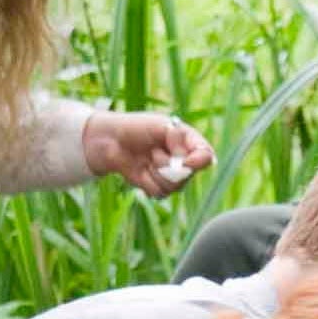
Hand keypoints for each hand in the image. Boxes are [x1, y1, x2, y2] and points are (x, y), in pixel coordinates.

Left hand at [84, 111, 215, 196]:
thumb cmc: (138, 128)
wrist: (111, 141)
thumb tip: (190, 163)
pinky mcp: (159, 188)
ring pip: (174, 185)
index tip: (188, 161)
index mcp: (189, 143)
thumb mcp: (161, 126)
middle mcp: (185, 162)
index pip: (206, 155)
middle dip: (168, 163)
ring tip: (147, 158)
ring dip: (156, 171)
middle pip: (189, 174)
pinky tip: (141, 170)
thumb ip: (180, 140)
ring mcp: (172, 177)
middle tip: (154, 150)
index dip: (199, 161)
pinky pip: (160, 192)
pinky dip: (148, 181)